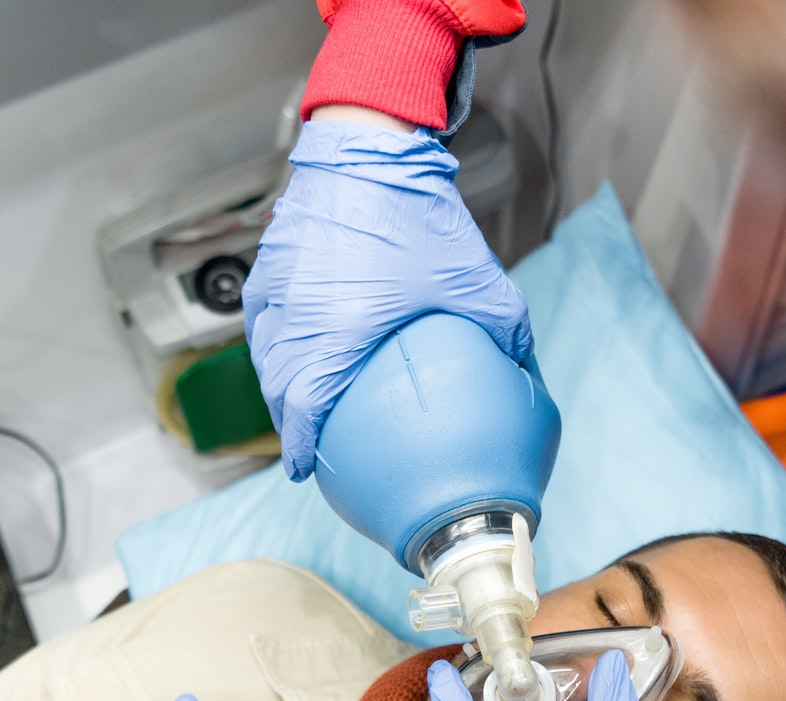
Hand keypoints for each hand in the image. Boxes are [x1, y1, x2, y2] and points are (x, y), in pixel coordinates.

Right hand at [243, 118, 532, 482]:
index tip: (303, 470)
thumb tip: (524, 363)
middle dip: (288, 422)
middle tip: (305, 443)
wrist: (370, 146)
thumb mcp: (474, 278)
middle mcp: (296, 317)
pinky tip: (286, 344)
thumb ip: (506, 327)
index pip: (303, 407)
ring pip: (265, 353)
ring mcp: (277, 289)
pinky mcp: (271, 262)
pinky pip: (261, 315)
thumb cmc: (416, 214)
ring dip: (277, 382)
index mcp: (335, 333)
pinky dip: (270, 339)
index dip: (299, 445)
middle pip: (277, 387)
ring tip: (295, 402)